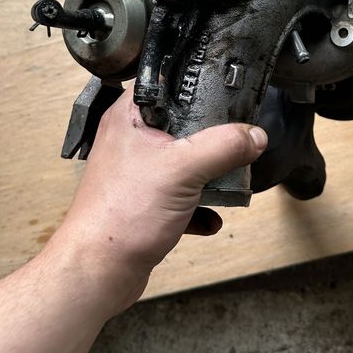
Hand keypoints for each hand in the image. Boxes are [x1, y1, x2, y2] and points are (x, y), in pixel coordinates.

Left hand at [49, 87, 267, 311]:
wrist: (98, 271)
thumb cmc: (121, 214)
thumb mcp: (183, 169)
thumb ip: (224, 147)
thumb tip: (254, 135)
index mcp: (129, 117)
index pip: (165, 82)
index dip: (195, 81)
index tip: (228, 87)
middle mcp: (131, 141)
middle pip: (181, 124)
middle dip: (212, 136)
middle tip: (236, 137)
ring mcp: (137, 173)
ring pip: (183, 162)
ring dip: (208, 175)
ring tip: (228, 180)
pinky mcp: (144, 203)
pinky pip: (180, 198)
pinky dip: (197, 208)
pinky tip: (210, 219)